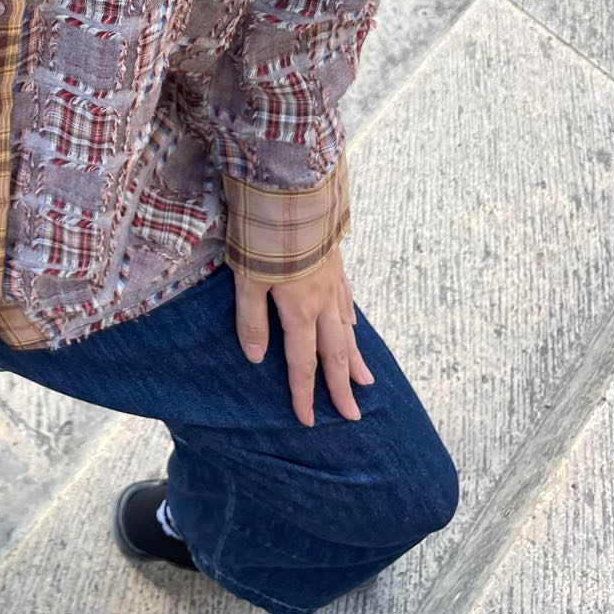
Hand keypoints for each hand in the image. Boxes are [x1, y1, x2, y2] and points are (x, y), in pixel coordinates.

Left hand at [232, 248, 373, 426]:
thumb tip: (256, 359)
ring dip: (355, 359)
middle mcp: (322, 301)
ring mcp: (333, 282)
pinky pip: (348, 301)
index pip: (303, 363)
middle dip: (341, 387)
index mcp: (300, 311)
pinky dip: (352, 320)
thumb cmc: (265, 236)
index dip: (304, 394)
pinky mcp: (335, 263)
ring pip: (348, 329)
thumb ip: (252, 320)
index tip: (309, 421)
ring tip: (366, 382)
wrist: (293, 191)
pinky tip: (354, 326)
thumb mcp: (247, 280)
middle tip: (353, 416)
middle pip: (335, 353)